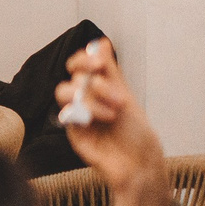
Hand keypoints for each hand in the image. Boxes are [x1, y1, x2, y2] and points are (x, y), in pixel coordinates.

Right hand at [59, 43, 166, 201]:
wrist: (139, 162)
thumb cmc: (136, 133)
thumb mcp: (126, 96)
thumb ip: (110, 70)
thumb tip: (100, 43)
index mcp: (99, 88)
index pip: (80, 65)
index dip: (84, 59)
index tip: (98, 62)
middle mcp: (86, 99)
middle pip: (74, 75)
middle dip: (90, 75)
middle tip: (101, 76)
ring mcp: (77, 114)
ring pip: (65, 91)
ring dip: (91, 97)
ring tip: (112, 111)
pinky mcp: (72, 130)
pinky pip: (67, 113)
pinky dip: (86, 112)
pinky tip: (104, 120)